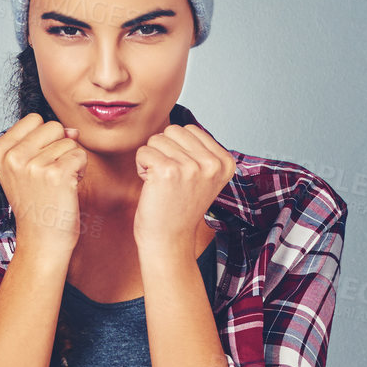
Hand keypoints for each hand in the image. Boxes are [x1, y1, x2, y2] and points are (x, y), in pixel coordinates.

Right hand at [0, 113, 87, 259]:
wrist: (41, 241)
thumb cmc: (36, 204)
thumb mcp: (25, 168)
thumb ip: (43, 141)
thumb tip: (73, 130)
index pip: (33, 119)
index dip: (43, 139)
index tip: (36, 165)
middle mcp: (13, 157)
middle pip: (53, 126)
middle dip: (59, 147)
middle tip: (49, 175)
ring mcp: (33, 165)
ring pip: (70, 141)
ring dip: (70, 161)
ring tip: (57, 184)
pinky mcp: (56, 175)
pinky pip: (80, 154)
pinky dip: (80, 170)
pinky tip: (67, 188)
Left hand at [132, 120, 235, 253]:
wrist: (169, 240)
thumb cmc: (179, 208)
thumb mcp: (202, 177)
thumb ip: (199, 150)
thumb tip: (178, 126)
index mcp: (225, 162)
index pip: (190, 129)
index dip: (178, 150)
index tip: (182, 176)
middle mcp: (212, 163)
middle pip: (172, 130)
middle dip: (163, 151)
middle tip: (169, 180)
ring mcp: (191, 167)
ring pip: (156, 139)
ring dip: (152, 160)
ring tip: (161, 184)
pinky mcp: (168, 171)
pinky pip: (143, 151)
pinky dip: (140, 167)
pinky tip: (151, 186)